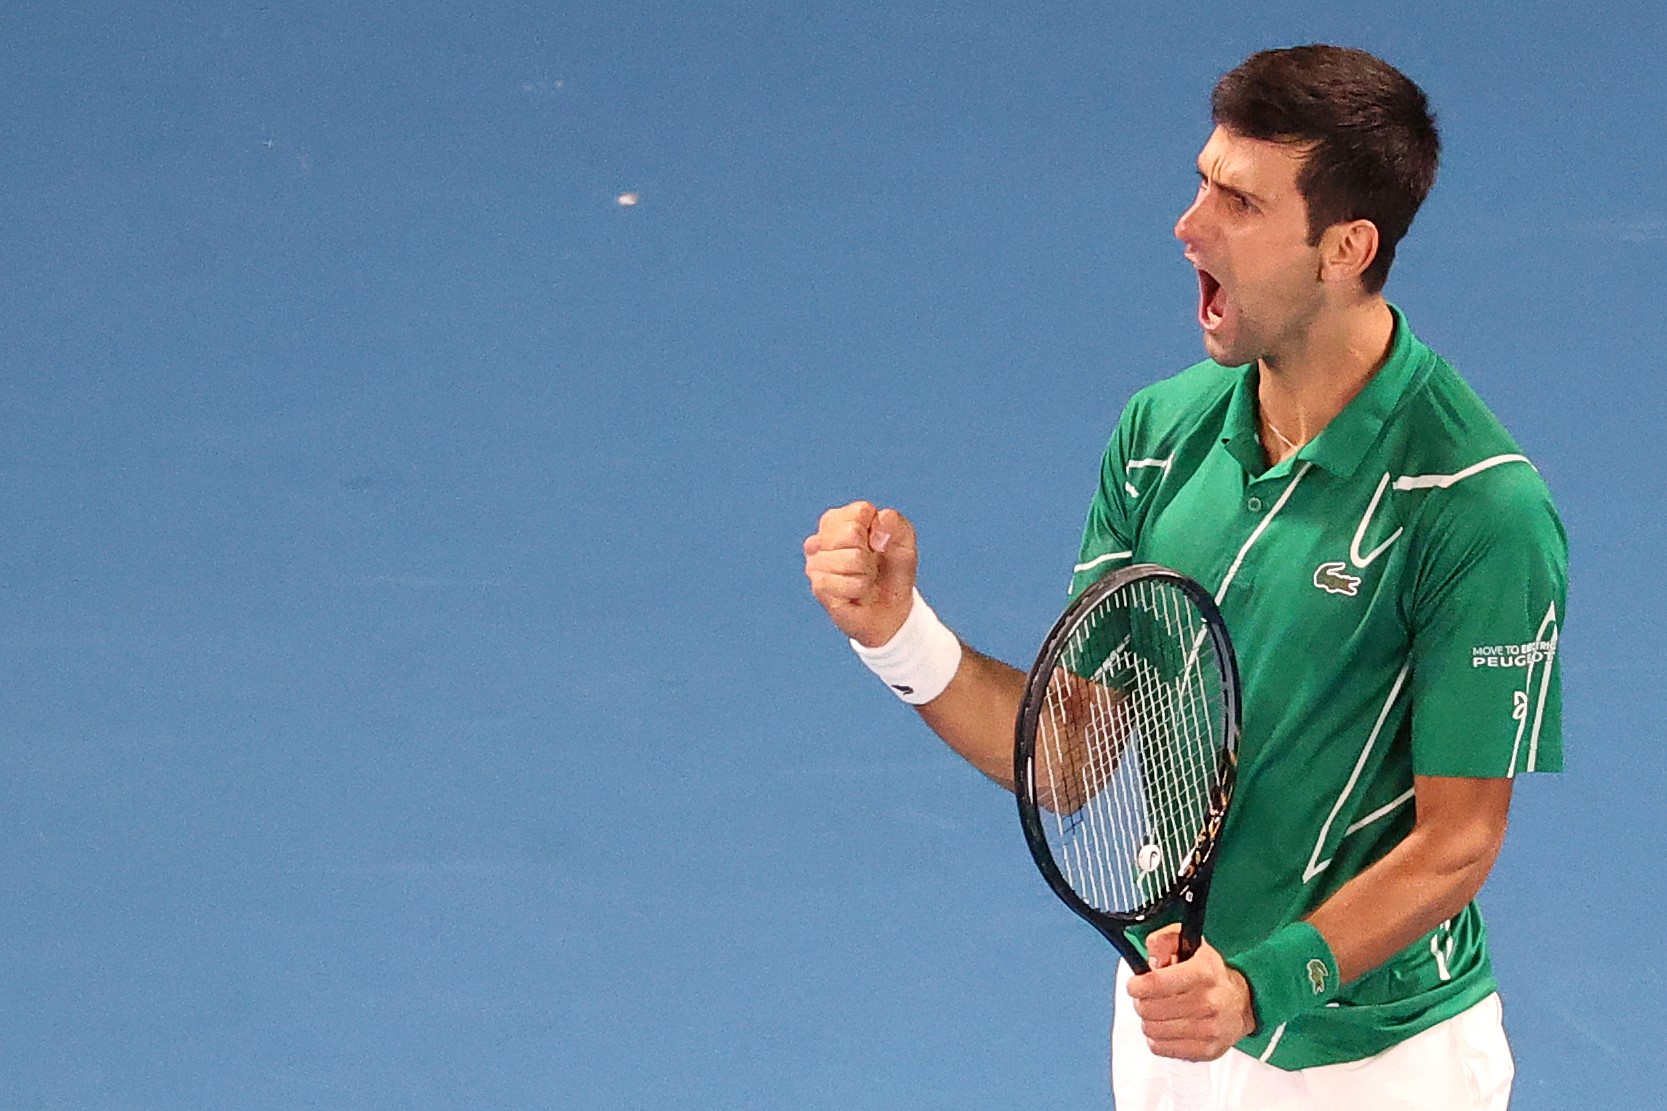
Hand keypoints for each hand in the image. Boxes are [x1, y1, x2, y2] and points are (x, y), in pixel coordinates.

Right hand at [803, 501, 916, 647]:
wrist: (890, 611)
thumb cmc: (893, 572)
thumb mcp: (904, 543)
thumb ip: (896, 524)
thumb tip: (880, 520)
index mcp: (839, 520)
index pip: (860, 511)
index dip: (879, 530)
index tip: (879, 545)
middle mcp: (821, 539)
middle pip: (852, 532)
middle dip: (871, 553)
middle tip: (871, 566)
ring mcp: (816, 563)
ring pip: (852, 558)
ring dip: (867, 573)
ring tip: (864, 579)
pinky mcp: (818, 586)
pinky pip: (849, 582)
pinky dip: (861, 589)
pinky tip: (856, 593)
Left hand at [1125, 925, 1256, 1060]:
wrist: (1242, 1002)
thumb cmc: (1210, 973)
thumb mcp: (1189, 943)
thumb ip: (1163, 941)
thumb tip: (1151, 961)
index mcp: (1203, 973)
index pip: (1156, 983)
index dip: (1137, 985)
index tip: (1135, 984)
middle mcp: (1208, 1002)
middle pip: (1149, 1008)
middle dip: (1141, 1001)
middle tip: (1148, 997)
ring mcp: (1209, 1029)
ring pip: (1152, 1029)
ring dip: (1149, 1020)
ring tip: (1159, 1012)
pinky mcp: (1207, 1050)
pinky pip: (1161, 1048)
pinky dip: (1157, 1038)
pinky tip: (1167, 1027)